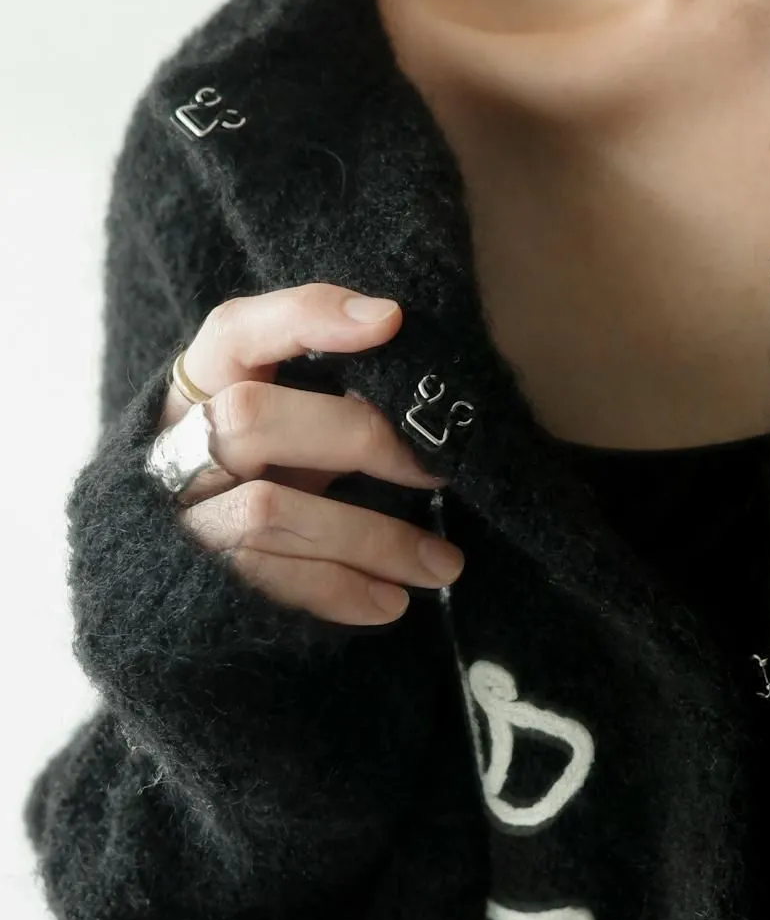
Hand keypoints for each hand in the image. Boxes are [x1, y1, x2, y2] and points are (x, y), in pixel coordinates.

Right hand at [154, 283, 464, 624]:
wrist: (177, 587)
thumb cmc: (263, 482)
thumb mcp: (289, 427)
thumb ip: (334, 398)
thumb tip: (429, 391)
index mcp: (199, 387)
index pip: (236, 331)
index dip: (305, 318)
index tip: (391, 319)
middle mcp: (174, 444)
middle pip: (249, 418)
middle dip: (355, 438)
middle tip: (435, 470)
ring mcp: (178, 513)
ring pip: (269, 510)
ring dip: (373, 538)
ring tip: (444, 564)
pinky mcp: (196, 578)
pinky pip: (269, 579)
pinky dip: (340, 590)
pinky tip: (393, 601)